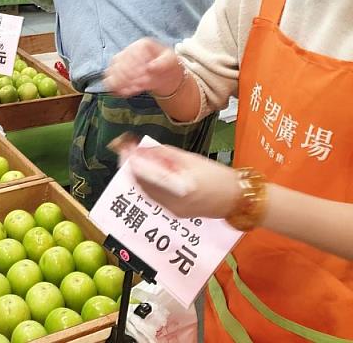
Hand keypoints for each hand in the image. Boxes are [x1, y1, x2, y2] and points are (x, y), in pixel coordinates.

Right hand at [104, 38, 183, 97]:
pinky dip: (116, 86)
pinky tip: (124, 93)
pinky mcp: (117, 71)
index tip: (145, 76)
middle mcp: (128, 50)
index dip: (136, 66)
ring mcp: (121, 60)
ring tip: (131, 91)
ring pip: (112, 71)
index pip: (132, 54)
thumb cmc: (167, 64)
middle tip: (139, 86)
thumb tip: (149, 68)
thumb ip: (161, 63)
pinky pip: (111, 78)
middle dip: (129, 76)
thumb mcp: (170, 61)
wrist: (164, 72)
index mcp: (141, 45)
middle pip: (120, 63)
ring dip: (120, 82)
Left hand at [118, 142, 239, 219]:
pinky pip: (154, 198)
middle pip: (142, 185)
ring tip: (135, 160)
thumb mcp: (190, 159)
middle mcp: (173, 203)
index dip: (131, 160)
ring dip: (138, 176)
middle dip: (132, 167)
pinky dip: (148, 184)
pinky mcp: (175, 213)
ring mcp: (172, 211)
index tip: (123, 148)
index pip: (145, 174)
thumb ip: (164, 155)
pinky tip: (148, 174)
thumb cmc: (216, 175)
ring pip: (146, 192)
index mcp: (179, 188)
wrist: (236, 199)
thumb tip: (141, 149)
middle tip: (126, 152)